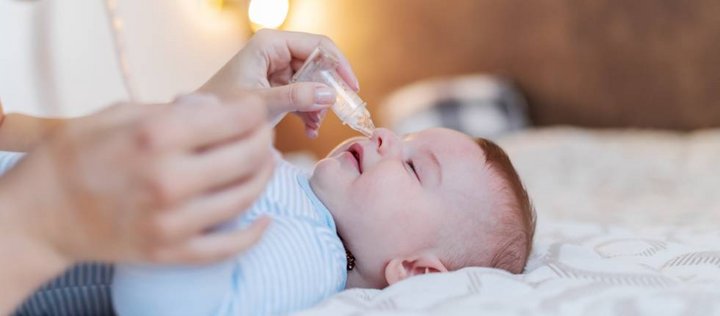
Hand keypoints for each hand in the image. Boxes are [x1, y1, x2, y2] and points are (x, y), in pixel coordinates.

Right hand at [1, 93, 273, 264]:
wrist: (39, 214)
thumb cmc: (74, 156)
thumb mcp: (118, 113)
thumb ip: (173, 110)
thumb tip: (218, 110)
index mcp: (157, 137)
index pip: (234, 120)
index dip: (254, 111)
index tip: (256, 110)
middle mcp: (169, 179)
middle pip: (248, 157)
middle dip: (264, 141)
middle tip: (263, 135)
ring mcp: (171, 221)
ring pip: (244, 198)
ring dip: (263, 177)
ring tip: (265, 164)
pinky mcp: (169, 252)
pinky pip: (227, 247)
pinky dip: (253, 233)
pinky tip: (265, 220)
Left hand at [201, 29, 358, 137]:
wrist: (202, 126)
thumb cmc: (222, 108)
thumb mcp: (262, 103)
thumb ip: (296, 97)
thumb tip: (331, 96)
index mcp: (271, 44)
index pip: (318, 45)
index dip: (339, 64)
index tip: (352, 88)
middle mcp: (276, 51)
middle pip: (319, 63)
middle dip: (328, 90)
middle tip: (339, 112)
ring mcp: (277, 68)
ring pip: (314, 81)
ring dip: (319, 105)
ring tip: (315, 126)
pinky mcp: (277, 85)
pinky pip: (304, 93)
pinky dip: (309, 111)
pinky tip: (309, 129)